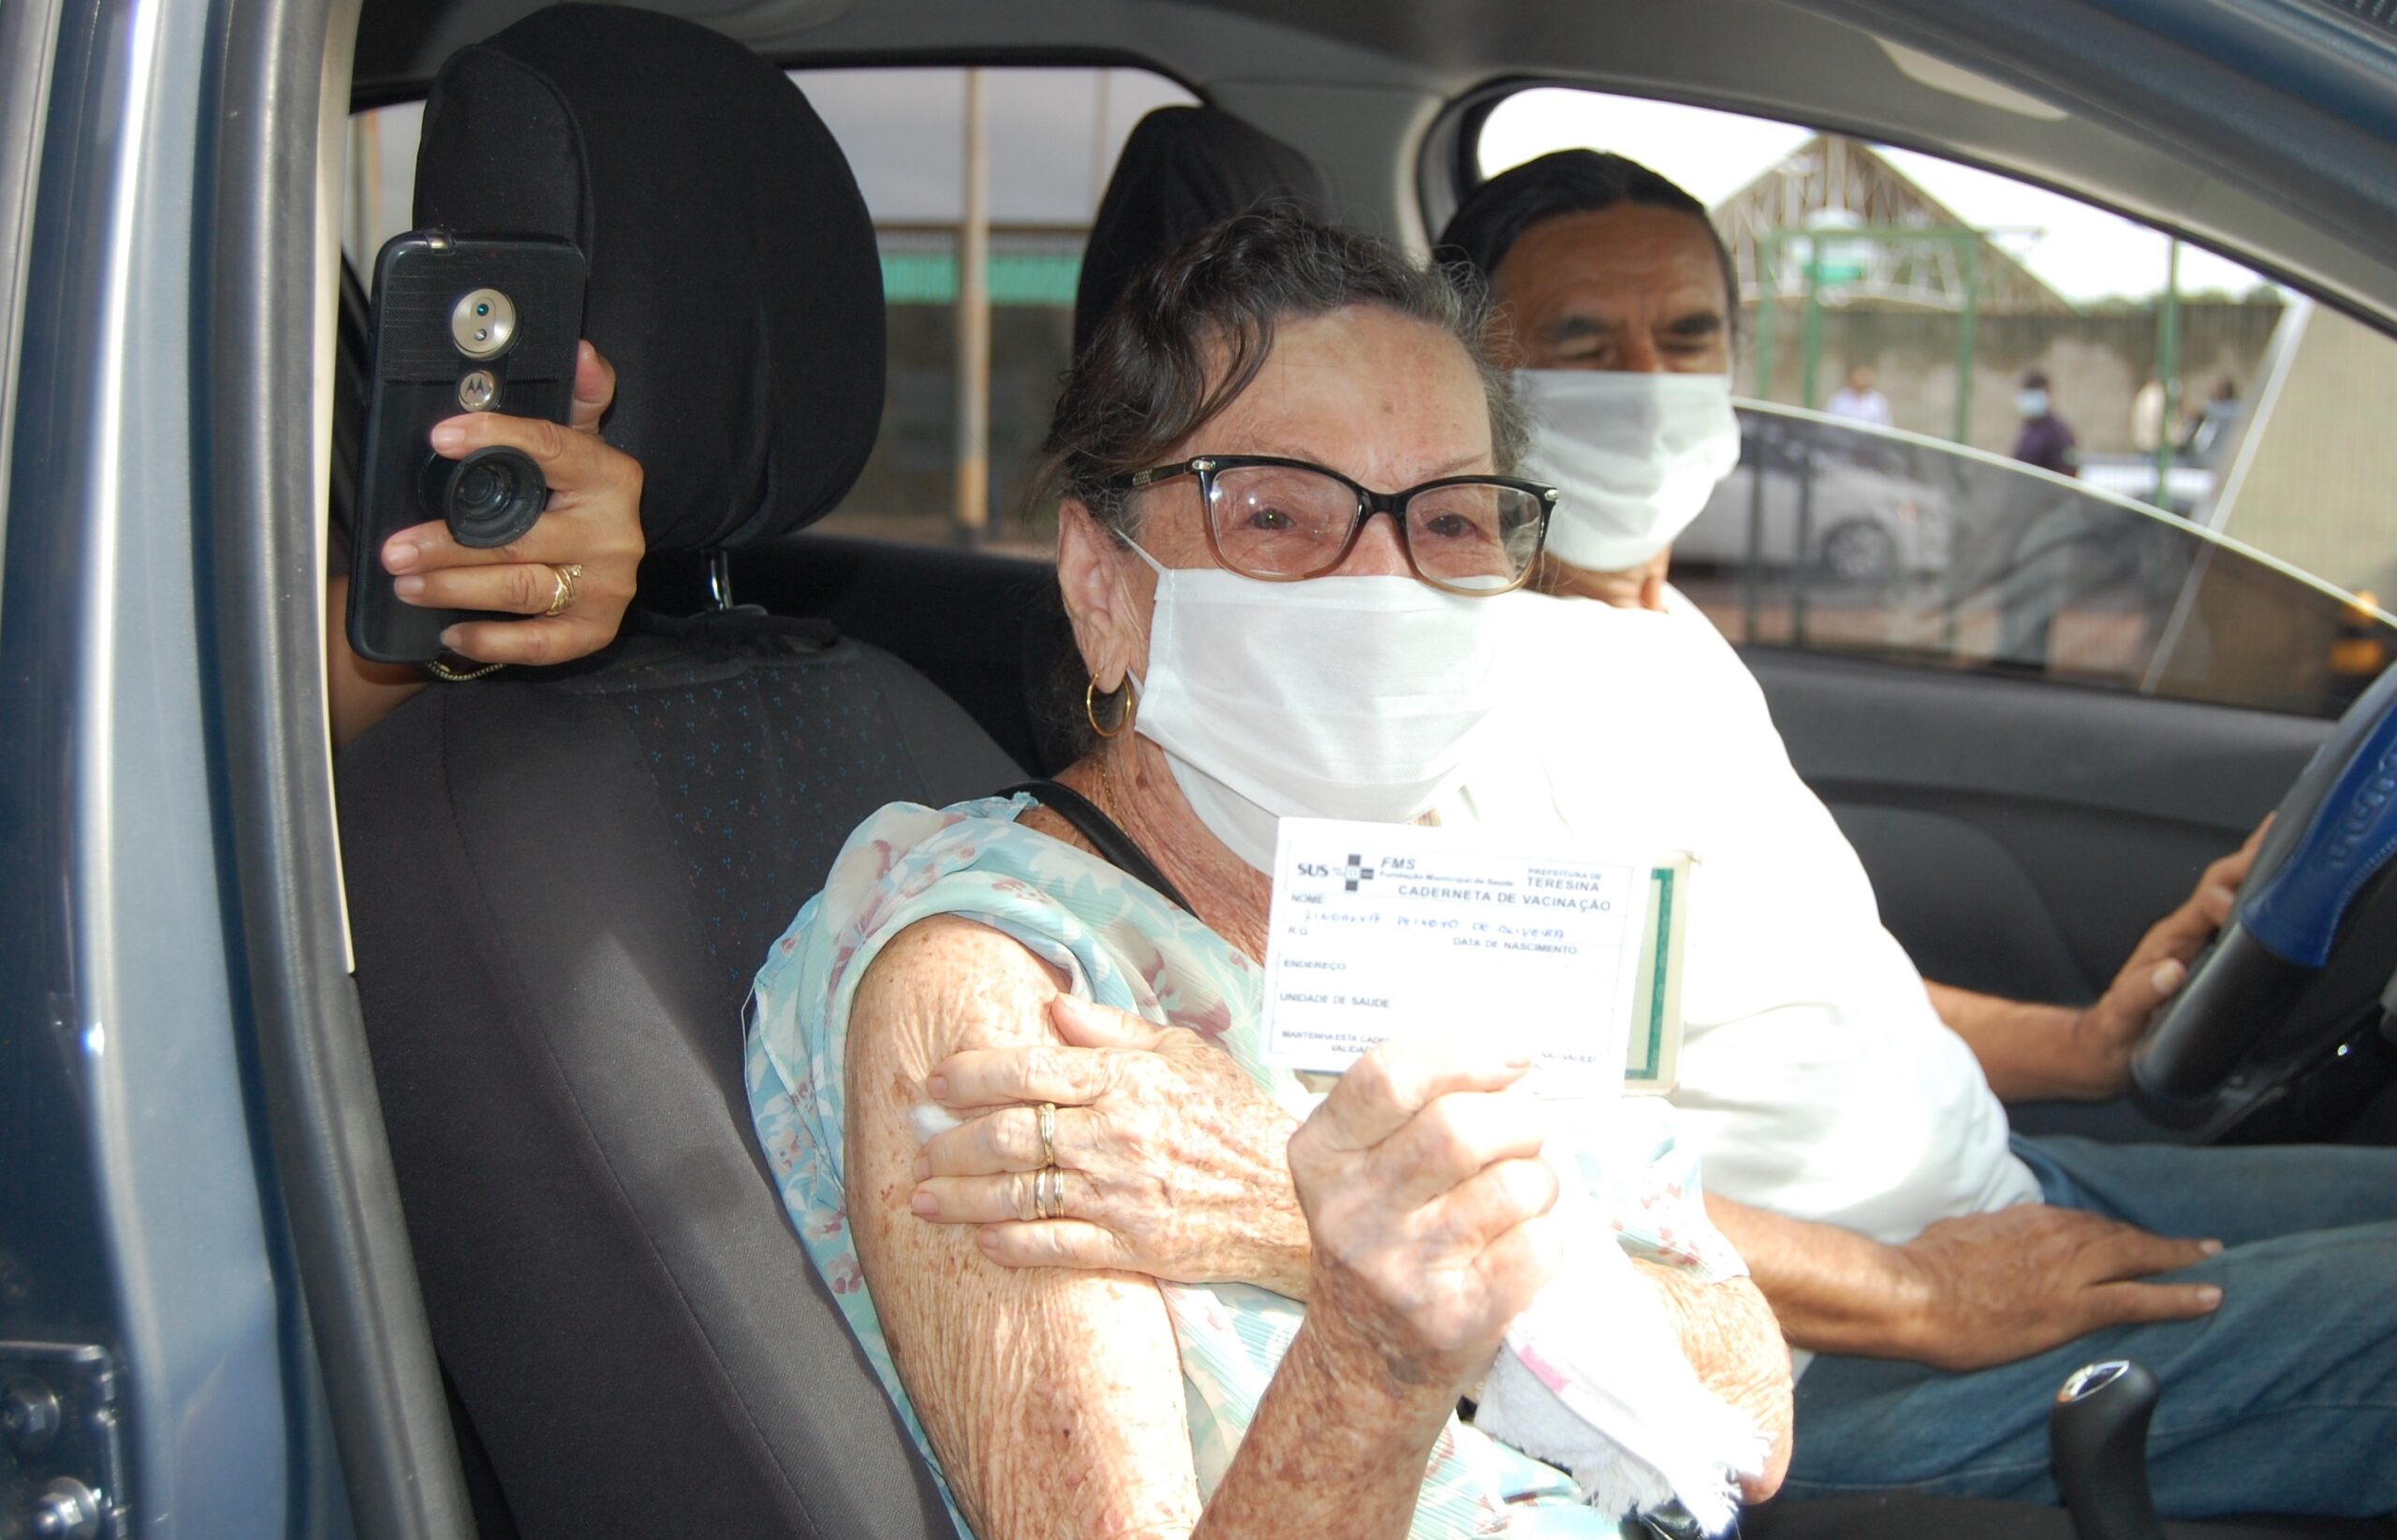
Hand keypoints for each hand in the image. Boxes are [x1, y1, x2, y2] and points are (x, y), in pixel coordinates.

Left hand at [382, 341, 644, 665]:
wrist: (598, 563)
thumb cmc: (572, 495)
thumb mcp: (579, 439)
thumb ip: (578, 395)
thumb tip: (578, 351)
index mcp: (611, 476)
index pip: (551, 448)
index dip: (495, 437)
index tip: (441, 436)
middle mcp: (615, 533)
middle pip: (520, 536)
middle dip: (446, 543)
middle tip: (395, 548)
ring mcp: (608, 586)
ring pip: (521, 588)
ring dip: (454, 588)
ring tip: (407, 582)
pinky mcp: (596, 628)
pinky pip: (541, 643)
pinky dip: (493, 641)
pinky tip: (453, 632)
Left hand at [913, 995, 1311, 1294]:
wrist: (1289, 1197)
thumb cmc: (1235, 1116)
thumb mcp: (1184, 1052)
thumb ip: (1113, 1030)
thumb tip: (1053, 1006)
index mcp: (1126, 1081)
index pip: (1029, 1070)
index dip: (973, 1074)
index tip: (936, 1082)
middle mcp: (1115, 1135)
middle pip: (1010, 1136)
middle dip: (951, 1144)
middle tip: (920, 1149)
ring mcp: (1120, 1194)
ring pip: (1020, 1194)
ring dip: (962, 1199)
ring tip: (925, 1201)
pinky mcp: (1131, 1246)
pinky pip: (1055, 1245)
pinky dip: (1012, 1244)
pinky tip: (983, 1241)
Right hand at [1287, 1039, 1560, 1392]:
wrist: (1366, 1360)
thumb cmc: (1381, 1235)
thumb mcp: (1358, 1167)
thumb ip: (1408, 1107)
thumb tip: (1507, 1057)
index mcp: (1321, 1156)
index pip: (1387, 1077)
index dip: (1462, 1054)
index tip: (1513, 1056)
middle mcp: (1352, 1212)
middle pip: (1458, 1129)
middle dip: (1520, 1118)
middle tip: (1532, 1127)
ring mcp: (1402, 1269)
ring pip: (1512, 1184)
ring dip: (1540, 1176)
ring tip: (1525, 1188)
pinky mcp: (1456, 1316)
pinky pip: (1537, 1244)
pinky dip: (1548, 1231)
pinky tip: (1523, 1238)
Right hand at [1895, 1204, 2221, 1371]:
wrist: (1914, 1294)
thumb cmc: (1922, 1267)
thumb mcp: (1957, 1235)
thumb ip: (1987, 1236)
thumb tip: (1987, 1240)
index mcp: (2027, 1220)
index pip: (2083, 1223)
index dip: (2112, 1231)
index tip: (2127, 1236)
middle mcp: (2056, 1237)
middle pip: (2119, 1234)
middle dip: (2160, 1241)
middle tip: (2197, 1245)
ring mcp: (2069, 1270)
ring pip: (2137, 1257)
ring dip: (2177, 1258)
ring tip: (2206, 1262)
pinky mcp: (2075, 1307)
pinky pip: (2140, 1299)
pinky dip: (2179, 1296)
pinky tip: (2208, 1297)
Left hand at [2066, 817, 2271, 1095]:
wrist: (2107, 1047)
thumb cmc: (2117, 1029)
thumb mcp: (2124, 1015)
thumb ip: (2142, 994)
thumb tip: (2170, 973)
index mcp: (2168, 941)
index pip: (2205, 905)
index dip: (2228, 899)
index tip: (2247, 906)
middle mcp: (2183, 934)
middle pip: (2219, 885)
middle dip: (2248, 861)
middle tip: (2280, 834)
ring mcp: (2195, 942)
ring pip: (2228, 894)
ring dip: (2253, 868)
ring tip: (2281, 841)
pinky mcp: (2206, 956)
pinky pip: (2233, 917)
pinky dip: (2253, 895)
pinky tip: (2272, 888)